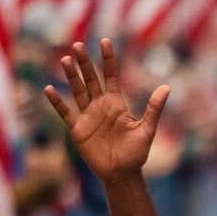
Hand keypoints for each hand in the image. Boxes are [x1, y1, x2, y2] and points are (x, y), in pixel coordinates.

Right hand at [43, 40, 169, 184]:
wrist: (122, 174)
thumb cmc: (136, 153)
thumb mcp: (147, 129)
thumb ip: (154, 108)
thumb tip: (167, 87)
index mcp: (117, 103)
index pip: (111, 76)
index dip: (108, 60)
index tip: (105, 41)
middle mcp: (100, 105)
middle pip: (90, 79)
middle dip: (85, 63)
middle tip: (78, 45)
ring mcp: (88, 116)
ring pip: (77, 90)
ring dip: (71, 76)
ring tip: (65, 59)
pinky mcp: (78, 129)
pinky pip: (65, 112)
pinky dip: (57, 102)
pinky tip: (49, 89)